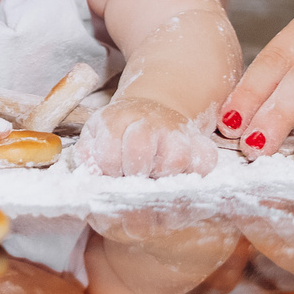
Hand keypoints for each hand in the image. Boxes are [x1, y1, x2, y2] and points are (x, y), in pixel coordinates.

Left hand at [72, 96, 217, 176]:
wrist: (151, 113)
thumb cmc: (118, 132)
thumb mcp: (95, 136)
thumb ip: (87, 155)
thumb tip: (93, 175)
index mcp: (117, 118)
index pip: (108, 151)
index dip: (108, 171)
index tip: (111, 175)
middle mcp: (149, 121)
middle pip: (140, 148)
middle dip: (133, 172)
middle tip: (132, 179)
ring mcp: (178, 132)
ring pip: (176, 159)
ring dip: (161, 178)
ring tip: (153, 180)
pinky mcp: (201, 145)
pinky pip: (205, 162)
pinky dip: (194, 175)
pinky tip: (178, 179)